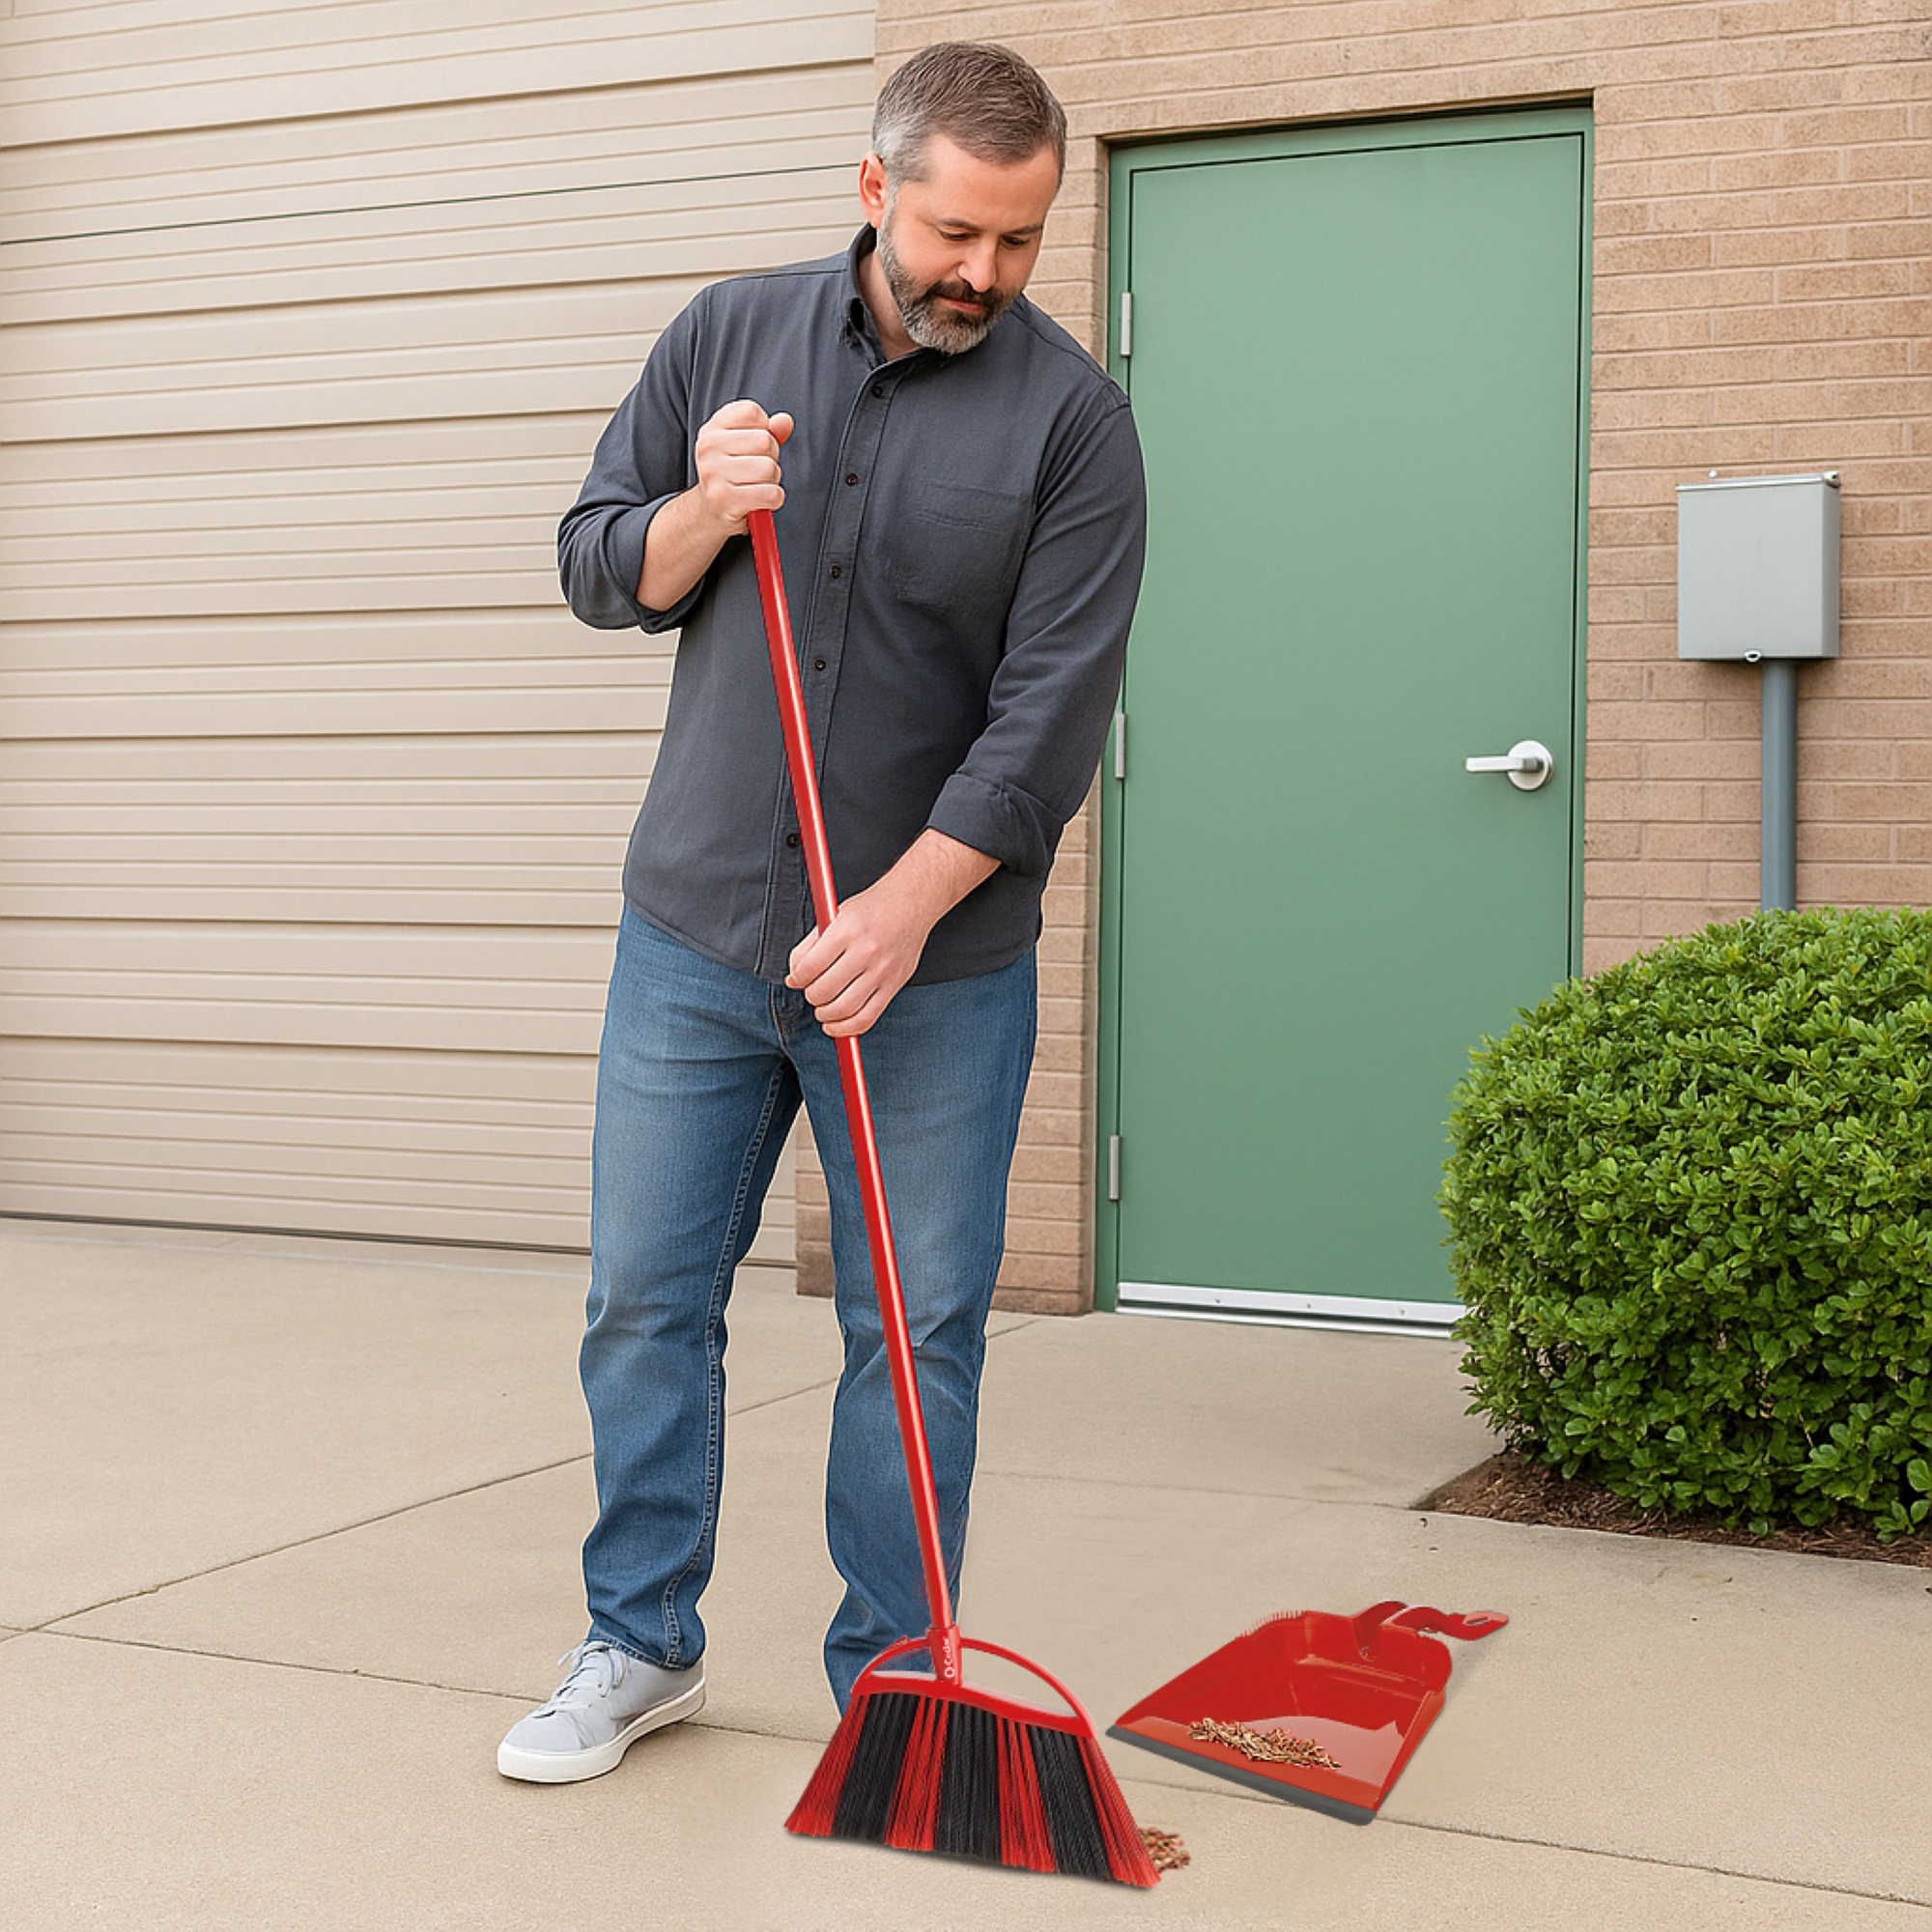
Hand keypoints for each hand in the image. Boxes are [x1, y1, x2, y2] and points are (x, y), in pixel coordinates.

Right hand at [692, 400, 793, 537]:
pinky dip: (774, 500)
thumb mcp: (747, 448)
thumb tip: (785, 421)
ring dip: (772, 481)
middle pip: (765, 441)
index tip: (753, 447)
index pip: (752, 412)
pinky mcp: (723, 498)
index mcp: (713, 428)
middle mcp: (708, 447)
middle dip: (771, 458)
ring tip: (756, 486)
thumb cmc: (732, 476)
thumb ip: (769, 432)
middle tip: (756, 472)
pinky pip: (771, 494)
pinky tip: (759, 501)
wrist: (709, 512)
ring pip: (769, 468)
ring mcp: (713, 472)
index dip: (764, 430)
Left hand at [786, 831, 999, 1036]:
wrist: (911, 904)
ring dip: (824, 1015)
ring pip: (844, 1009)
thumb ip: (810, 944)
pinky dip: (847, 1029)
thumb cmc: (871, 909)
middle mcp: (865, 952)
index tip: (795, 980)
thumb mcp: (835, 915)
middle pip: (824, 991)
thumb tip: (794, 975)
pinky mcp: (893, 986)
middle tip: (811, 991)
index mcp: (846, 931)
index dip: (796, 979)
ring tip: (822, 1009)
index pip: (810, 967)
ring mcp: (882, 972)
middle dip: (810, 996)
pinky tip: (836, 1024)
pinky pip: (867, 1018)